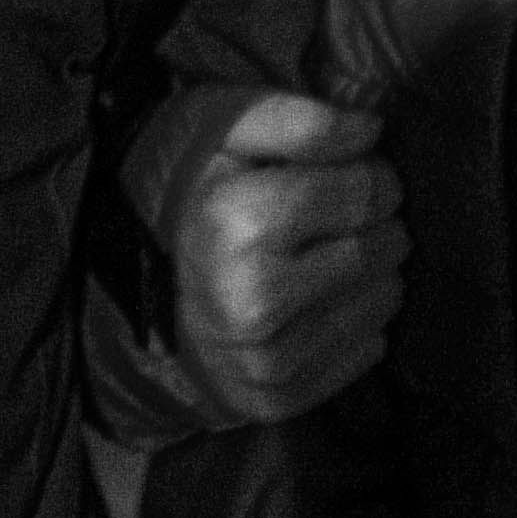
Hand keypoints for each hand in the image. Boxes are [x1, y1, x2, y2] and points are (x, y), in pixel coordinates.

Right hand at [132, 81, 400, 424]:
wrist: (132, 287)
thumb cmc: (190, 194)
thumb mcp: (226, 129)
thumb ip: (298, 120)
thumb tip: (370, 131)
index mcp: (239, 223)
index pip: (369, 192)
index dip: (372, 175)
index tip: (352, 174)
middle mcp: (254, 299)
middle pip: (383, 247)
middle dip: (374, 223)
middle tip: (337, 216)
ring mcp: (266, 358)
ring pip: (384, 299)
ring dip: (372, 272)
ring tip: (325, 257)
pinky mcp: (279, 397)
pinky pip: (368, 349)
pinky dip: (357, 320)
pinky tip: (316, 300)